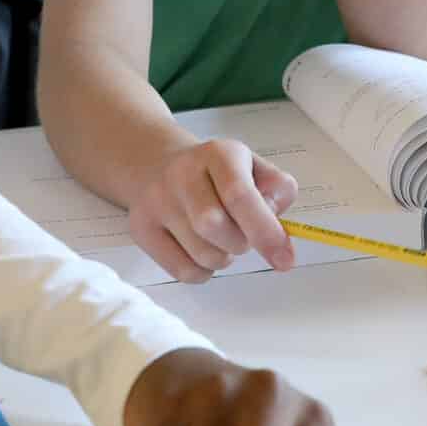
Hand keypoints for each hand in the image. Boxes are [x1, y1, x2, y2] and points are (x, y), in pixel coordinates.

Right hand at [127, 138, 299, 282]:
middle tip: (242, 234)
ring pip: (202, 255)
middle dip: (240, 242)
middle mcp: (182, 174)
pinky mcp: (141, 229)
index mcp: (217, 154)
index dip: (265, 231)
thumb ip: (277, 190)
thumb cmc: (216, 174)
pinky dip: (202, 271)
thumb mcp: (253, 167)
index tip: (285, 259)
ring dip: (223, 257)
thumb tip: (278, 228)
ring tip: (219, 239)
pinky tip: (200, 249)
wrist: (158, 164)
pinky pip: (183, 271)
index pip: (239, 195)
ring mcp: (157, 202)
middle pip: (215, 227)